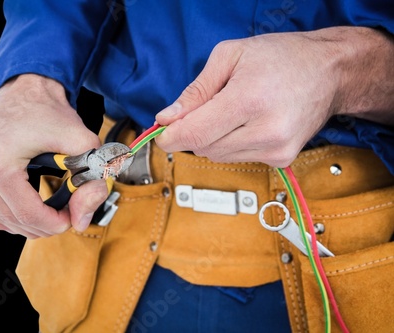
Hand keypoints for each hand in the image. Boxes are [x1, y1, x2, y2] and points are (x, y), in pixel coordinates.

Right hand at [0, 74, 107, 237]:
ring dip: (22, 221)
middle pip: (8, 218)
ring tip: (45, 212)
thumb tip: (82, 220)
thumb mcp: (82, 142)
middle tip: (62, 215)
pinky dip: (3, 212)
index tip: (70, 218)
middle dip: (40, 225)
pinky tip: (22, 207)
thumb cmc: (50, 111)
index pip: (25, 213)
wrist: (24, 86)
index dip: (53, 223)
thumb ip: (91, 181)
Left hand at [155, 26, 393, 166]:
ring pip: (218, 156)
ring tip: (234, 110)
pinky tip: (249, 123)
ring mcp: (276, 149)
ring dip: (214, 138)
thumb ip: (195, 91)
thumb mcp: (230, 56)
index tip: (162, 132)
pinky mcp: (282, 159)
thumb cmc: (282, 57)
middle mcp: (265, 131)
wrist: (330, 72)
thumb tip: (167, 119)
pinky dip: (232, 143)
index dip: (171, 137)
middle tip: (207, 107)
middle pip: (203, 148)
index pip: (195, 134)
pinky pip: (237, 158)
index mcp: (249, 100)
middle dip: (194, 131)